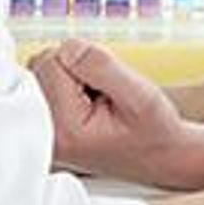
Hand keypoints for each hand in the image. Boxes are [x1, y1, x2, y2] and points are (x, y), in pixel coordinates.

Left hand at [29, 38, 187, 184]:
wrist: (162, 158)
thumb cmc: (154, 131)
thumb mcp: (139, 95)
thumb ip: (100, 67)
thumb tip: (67, 47)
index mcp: (63, 129)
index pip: (51, 62)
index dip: (84, 62)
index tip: (105, 87)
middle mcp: (44, 135)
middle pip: (41, 65)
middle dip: (73, 67)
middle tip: (103, 93)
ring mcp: (42, 134)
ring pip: (41, 71)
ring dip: (71, 75)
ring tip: (96, 98)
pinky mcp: (45, 129)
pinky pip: (45, 85)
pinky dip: (66, 84)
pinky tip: (87, 103)